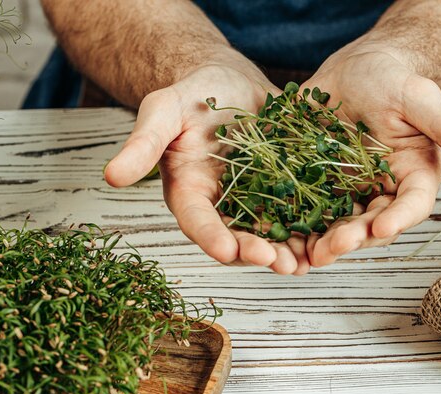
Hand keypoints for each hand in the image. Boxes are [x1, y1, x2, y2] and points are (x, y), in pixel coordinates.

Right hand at [104, 49, 310, 274]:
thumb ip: (142, 143)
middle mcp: (223, 205)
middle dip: (257, 252)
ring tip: (306, 261)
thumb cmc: (191, 96)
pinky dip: (312, 225)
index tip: (227, 251)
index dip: (211, 237)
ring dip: (288, 249)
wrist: (230, 84)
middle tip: (277, 262)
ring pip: (272, 232)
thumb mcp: (163, 112)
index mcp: (190, 194)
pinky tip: (329, 235)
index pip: (198, 221)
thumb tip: (110, 176)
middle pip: (238, 236)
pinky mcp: (285, 188)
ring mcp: (256, 199)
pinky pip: (299, 210)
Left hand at [302, 40, 440, 266]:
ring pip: (339, 223)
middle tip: (334, 247)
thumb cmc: (393, 80)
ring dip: (324, 242)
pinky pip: (309, 209)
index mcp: (414, 176)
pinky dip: (298, 225)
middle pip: (372, 222)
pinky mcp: (320, 185)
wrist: (355, 71)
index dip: (399, 218)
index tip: (383, 227)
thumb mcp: (420, 99)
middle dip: (354, 237)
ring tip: (307, 255)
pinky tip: (282, 236)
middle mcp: (383, 191)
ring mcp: (350, 191)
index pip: (412, 204)